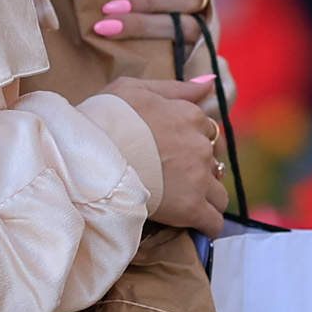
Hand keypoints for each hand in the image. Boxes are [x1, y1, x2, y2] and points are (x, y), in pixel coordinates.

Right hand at [105, 73, 226, 231]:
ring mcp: (198, 177)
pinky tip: (197, 226)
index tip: (175, 153)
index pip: (207, 131)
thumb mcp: (134, 88)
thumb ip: (176, 88)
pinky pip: (214, 222)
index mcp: (189, 115)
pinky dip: (208, 225)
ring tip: (185, 204)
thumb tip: (210, 84)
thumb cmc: (104, 118)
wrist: (91, 154)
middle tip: (176, 178)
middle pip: (215, 162)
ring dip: (207, 199)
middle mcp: (200, 145)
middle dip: (201, 170)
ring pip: (220, 194)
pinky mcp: (191, 208)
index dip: (192, 143)